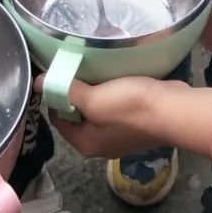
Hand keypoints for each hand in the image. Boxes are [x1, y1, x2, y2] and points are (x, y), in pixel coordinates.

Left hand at [35, 74, 187, 158]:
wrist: (172, 111)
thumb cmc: (129, 107)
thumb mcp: (94, 98)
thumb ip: (67, 91)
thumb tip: (39, 84)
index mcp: (86, 144)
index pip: (59, 119)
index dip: (56, 96)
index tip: (60, 74)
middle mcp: (101, 144)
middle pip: (79, 115)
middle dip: (76, 93)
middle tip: (77, 68)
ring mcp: (120, 136)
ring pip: (99, 110)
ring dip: (96, 91)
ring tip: (95, 69)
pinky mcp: (136, 125)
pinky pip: (117, 107)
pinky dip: (113, 93)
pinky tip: (116, 77)